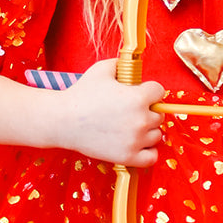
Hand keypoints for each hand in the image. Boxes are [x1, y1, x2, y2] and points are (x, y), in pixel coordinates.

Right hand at [51, 57, 165, 167]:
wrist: (63, 121)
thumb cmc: (81, 94)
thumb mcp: (102, 69)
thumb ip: (121, 64)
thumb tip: (132, 66)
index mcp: (138, 98)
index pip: (159, 92)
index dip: (149, 90)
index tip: (139, 93)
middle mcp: (140, 120)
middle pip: (159, 114)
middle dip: (148, 110)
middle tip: (130, 110)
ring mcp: (135, 140)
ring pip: (156, 135)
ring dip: (147, 130)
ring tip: (130, 126)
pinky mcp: (127, 157)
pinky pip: (151, 158)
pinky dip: (149, 152)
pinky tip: (139, 145)